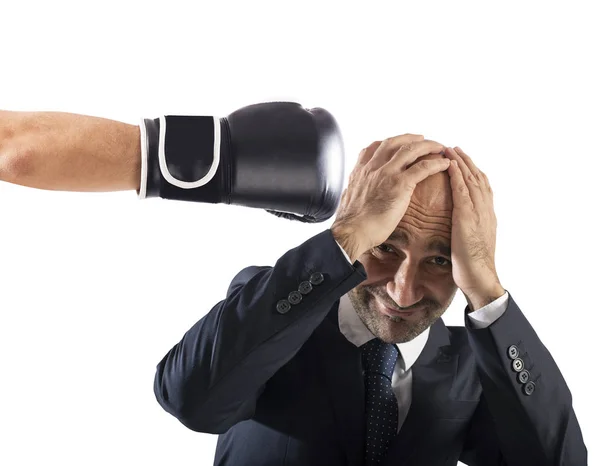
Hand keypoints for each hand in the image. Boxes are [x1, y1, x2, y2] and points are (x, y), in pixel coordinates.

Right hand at [331, 135, 448, 261]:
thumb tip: (352, 191)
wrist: (353, 231)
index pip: (374, 147)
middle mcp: (373, 167)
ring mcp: (387, 174)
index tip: (398, 143)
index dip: (388, 143)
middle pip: (394, 142)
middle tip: (422, 139)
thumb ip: (353, 190)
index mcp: (361, 171)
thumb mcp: (347, 198)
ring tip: (438, 146)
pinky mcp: (400, 184)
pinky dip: (436, 163)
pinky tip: (444, 163)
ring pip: (411, 150)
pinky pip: (423, 167)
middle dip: (410, 138)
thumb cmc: (351, 223)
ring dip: (427, 145)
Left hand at [445, 147, 504, 309]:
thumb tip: (459, 224)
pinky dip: (458, 176)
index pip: (481, 186)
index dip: (472, 171)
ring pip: (471, 180)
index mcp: (487, 214)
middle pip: (477, 178)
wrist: (479, 277)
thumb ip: (468, 228)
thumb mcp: (471, 241)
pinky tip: (450, 165)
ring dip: (461, 162)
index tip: (462, 160)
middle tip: (455, 147)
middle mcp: (485, 210)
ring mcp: (478, 212)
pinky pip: (463, 191)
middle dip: (466, 161)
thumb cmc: (472, 265)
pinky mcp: (468, 217)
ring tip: (451, 149)